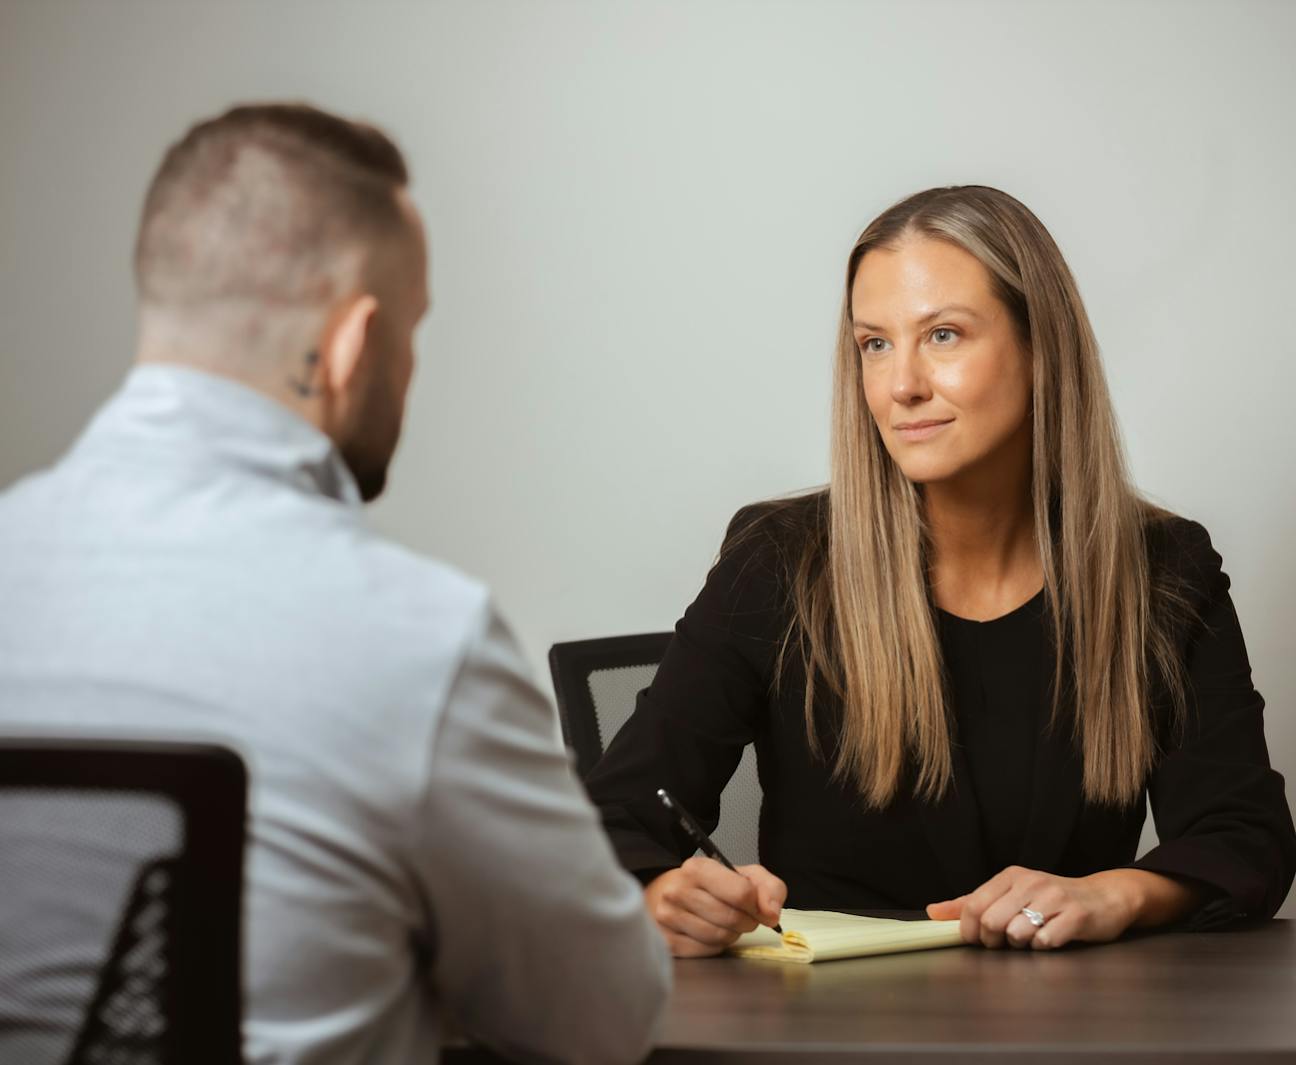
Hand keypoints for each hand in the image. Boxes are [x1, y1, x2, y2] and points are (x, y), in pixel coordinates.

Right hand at [645, 857, 785, 957]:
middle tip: (745, 918)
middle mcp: (678, 890)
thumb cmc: (712, 886)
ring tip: (727, 924)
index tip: (758, 908)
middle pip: (731, 918)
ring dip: (732, 934)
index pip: (741, 892)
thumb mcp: (744, 875)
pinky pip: (706, 952)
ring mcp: (668, 917)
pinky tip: (712, 934)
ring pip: (719, 937)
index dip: (757, 905)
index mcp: (697, 868)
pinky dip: (716, 946)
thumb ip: (769, 888)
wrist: (669, 894)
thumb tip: (771, 914)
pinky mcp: (667, 941)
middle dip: (746, 922)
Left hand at [925, 866, 1147, 950]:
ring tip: (1032, 937)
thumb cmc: (1051, 899)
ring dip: (1021, 945)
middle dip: (994, 941)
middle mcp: (1030, 882)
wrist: (1104, 897)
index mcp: (1010, 876)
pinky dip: (1044, 947)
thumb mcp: (1010, 894)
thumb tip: (933, 912)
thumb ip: (971, 904)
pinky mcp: (1076, 915)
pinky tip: (1053, 938)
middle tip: (1006, 942)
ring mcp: (1055, 897)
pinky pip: (1045, 942)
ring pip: (1017, 933)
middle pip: (992, 921)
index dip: (970, 930)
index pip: (973, 906)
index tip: (979, 939)